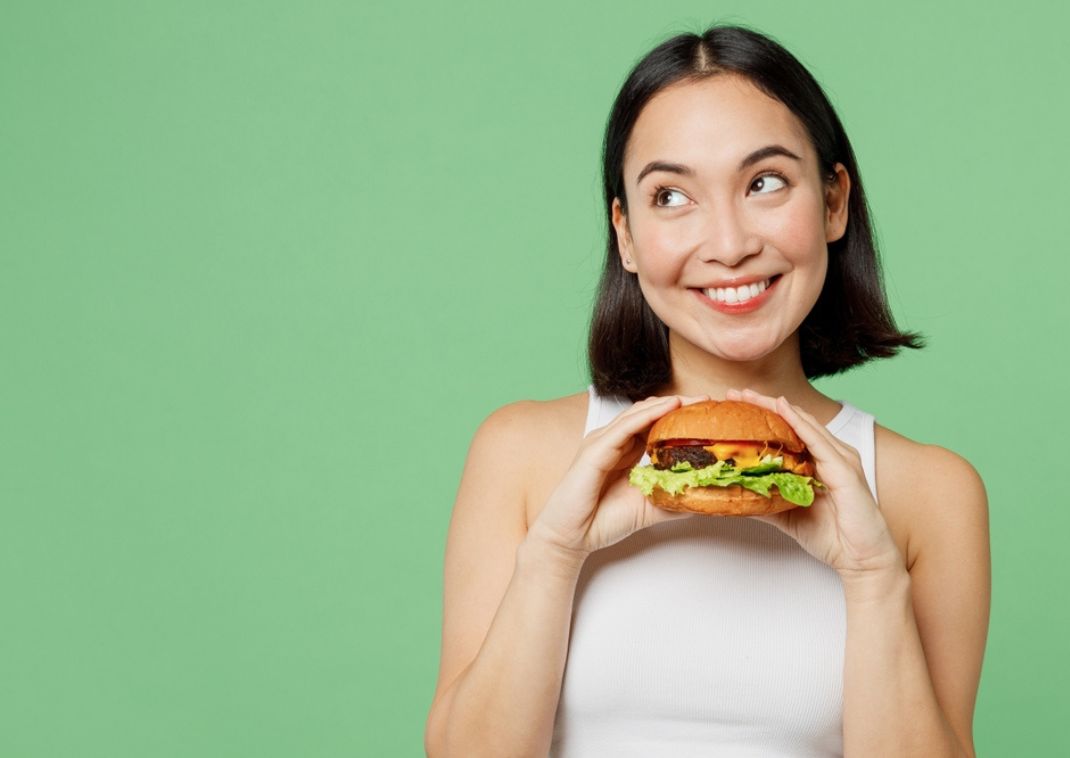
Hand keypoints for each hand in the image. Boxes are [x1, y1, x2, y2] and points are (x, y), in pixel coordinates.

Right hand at [527, 394, 707, 561]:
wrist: (571, 538)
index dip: (679, 417)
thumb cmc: (602, 521)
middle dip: (678, 405)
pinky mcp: (594, 451)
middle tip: (707, 402)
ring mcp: (601, 443)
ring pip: (637, 415)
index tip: (707, 415)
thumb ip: (673, 499)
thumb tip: (704, 496)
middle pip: (647, 413)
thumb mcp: (649, 507)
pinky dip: (648, 415)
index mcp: (623, 451)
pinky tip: (669, 408)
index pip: (654, 424)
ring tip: (694, 401)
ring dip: (667, 405)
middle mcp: (612, 442)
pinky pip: (624, 428)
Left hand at [725, 388, 902, 578]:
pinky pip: (820, 442)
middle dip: (764, 405)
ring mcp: (841, 460)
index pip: (788, 431)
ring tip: (752, 397)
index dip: (763, 417)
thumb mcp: (788, 515)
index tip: (735, 406)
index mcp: (819, 462)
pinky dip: (800, 424)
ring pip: (805, 425)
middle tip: (736, 393)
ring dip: (777, 408)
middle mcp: (832, 455)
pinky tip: (783, 410)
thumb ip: (766, 500)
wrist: (862, 561)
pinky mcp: (846, 471)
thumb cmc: (833, 537)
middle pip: (794, 421)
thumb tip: (736, 494)